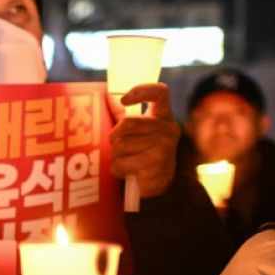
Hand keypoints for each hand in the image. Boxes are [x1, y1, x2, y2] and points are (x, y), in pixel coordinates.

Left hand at [108, 83, 180, 198]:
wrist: (155, 183)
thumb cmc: (140, 153)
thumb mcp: (135, 131)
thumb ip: (123, 114)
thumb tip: (106, 95)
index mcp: (162, 115)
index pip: (159, 93)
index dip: (141, 91)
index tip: (123, 100)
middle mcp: (168, 128)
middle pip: (128, 122)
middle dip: (114, 137)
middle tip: (117, 148)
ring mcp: (165, 146)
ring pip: (121, 145)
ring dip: (115, 156)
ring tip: (124, 161)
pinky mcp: (157, 164)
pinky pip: (121, 163)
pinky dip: (117, 170)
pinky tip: (125, 172)